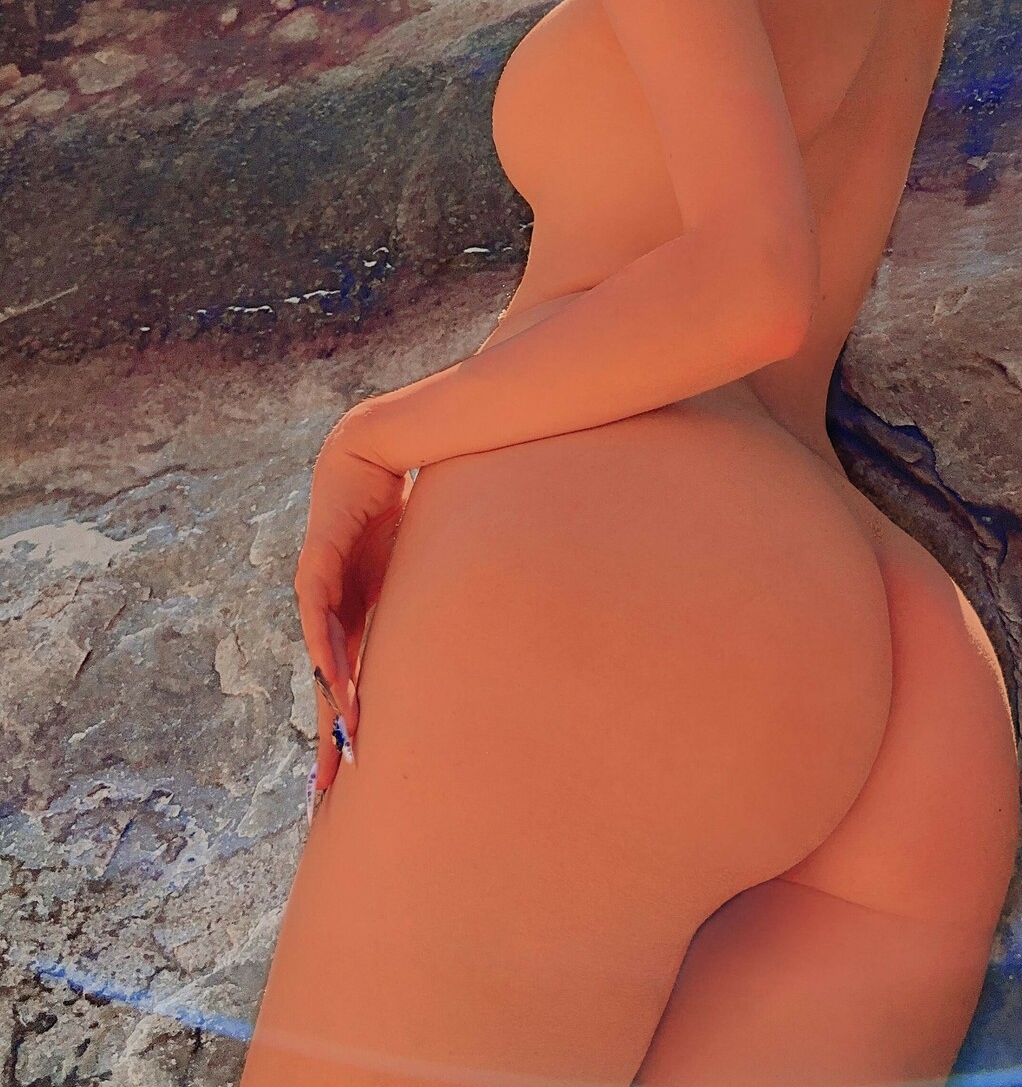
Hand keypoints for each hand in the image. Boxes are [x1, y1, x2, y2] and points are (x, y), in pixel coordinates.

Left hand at [294, 406, 409, 811]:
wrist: (376, 444)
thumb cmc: (405, 496)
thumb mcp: (426, 559)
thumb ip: (440, 592)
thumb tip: (494, 612)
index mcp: (359, 610)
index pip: (352, 675)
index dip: (353, 719)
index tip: (357, 766)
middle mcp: (333, 606)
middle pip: (328, 680)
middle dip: (330, 732)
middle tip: (330, 788)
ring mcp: (320, 587)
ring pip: (321, 658)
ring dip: (329, 703)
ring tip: (339, 745)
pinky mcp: (316, 563)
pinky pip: (320, 616)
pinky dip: (328, 651)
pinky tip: (334, 682)